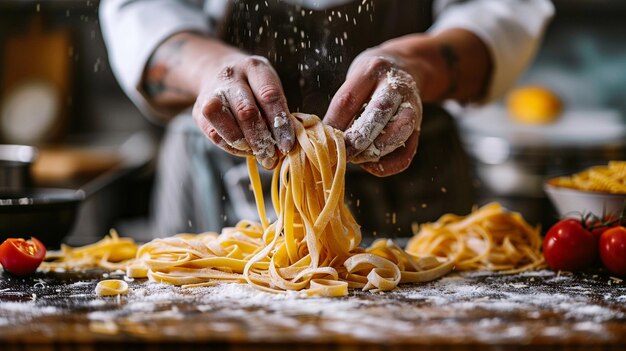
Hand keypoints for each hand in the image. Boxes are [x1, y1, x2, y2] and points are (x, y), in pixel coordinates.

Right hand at [192, 54, 294, 168]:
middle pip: (246, 111)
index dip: (280, 124)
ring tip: (257, 154)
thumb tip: (284, 146)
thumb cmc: (252, 86)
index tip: (287, 145)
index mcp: (254, 68)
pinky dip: (232, 148)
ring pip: (225, 123)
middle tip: (271, 156)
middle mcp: (230, 77)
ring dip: (244, 145)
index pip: (269, 96)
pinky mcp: (198, 111)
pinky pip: (214, 135)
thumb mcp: (268, 88)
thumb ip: (276, 112)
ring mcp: (211, 93)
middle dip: (261, 139)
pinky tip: (244, 150)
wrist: (215, 71)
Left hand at [324, 51, 421, 176]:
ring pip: (398, 132)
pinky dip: (386, 165)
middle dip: (358, 137)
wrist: (406, 69)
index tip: (324, 141)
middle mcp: (396, 87)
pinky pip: (406, 154)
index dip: (335, 124)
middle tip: (344, 153)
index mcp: (372, 70)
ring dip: (374, 151)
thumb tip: (325, 140)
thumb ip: (342, 108)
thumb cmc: (371, 80)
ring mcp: (413, 107)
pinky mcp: (418, 128)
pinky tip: (370, 163)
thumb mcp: (354, 82)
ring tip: (356, 158)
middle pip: (378, 111)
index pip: (349, 99)